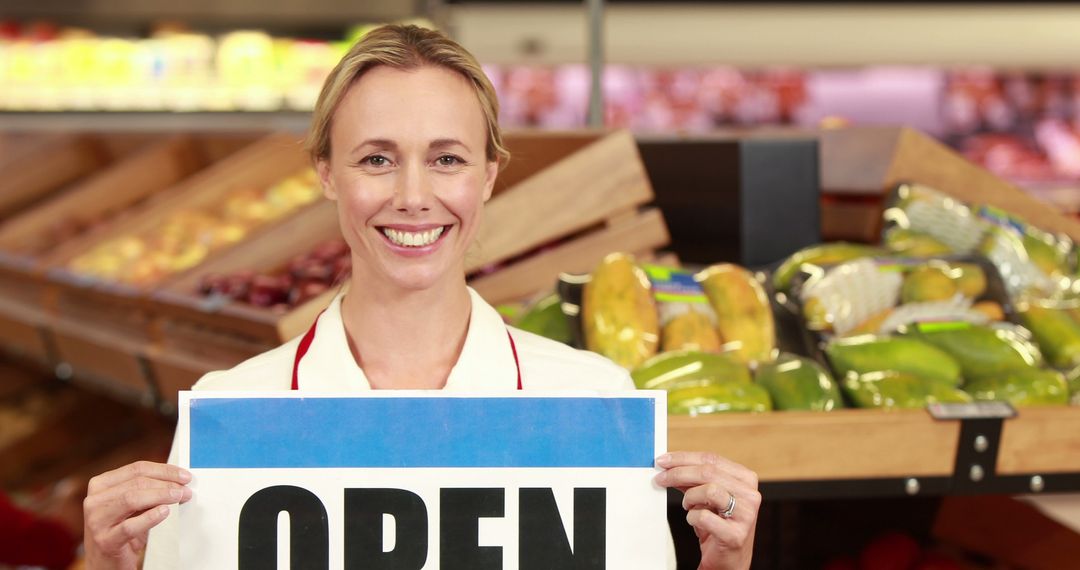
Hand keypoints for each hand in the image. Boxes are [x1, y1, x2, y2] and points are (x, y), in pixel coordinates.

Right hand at [84, 461, 192, 569]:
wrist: (106, 562)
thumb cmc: (121, 530)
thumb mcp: (132, 506)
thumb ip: (147, 490)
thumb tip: (178, 480)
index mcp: (100, 485)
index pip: (136, 469)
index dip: (164, 470)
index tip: (184, 476)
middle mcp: (94, 500)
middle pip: (137, 482)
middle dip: (166, 483)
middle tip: (185, 489)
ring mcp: (97, 521)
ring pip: (132, 499)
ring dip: (161, 496)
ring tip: (178, 497)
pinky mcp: (105, 541)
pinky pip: (130, 526)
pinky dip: (150, 517)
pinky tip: (165, 512)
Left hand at [655, 451, 760, 569]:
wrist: (728, 560)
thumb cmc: (717, 524)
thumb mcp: (706, 497)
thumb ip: (693, 479)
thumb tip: (668, 464)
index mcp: (746, 479)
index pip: (712, 458)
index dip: (684, 457)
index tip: (663, 460)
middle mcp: (750, 494)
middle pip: (708, 471)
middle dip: (678, 473)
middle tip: (660, 478)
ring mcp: (746, 515)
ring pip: (709, 490)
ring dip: (690, 497)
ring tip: (687, 506)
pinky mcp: (736, 535)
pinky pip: (704, 517)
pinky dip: (692, 517)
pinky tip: (694, 520)